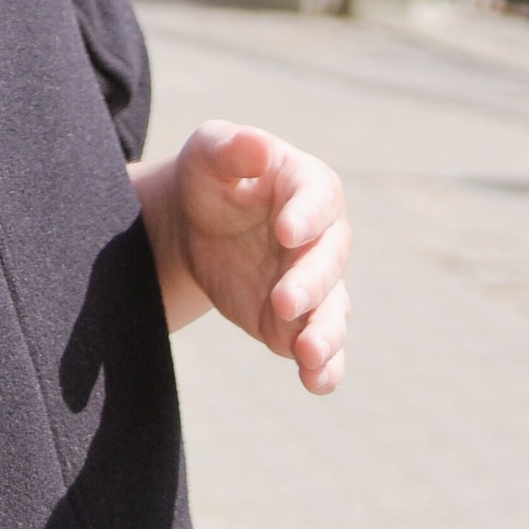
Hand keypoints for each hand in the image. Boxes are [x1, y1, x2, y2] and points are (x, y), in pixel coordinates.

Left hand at [132, 121, 349, 391]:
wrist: (196, 225)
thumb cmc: (211, 175)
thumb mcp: (210, 151)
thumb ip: (233, 147)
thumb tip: (259, 146)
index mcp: (309, 186)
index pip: (318, 201)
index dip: (306, 217)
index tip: (286, 233)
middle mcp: (323, 239)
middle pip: (328, 263)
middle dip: (309, 284)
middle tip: (283, 302)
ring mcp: (315, 286)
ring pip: (332, 313)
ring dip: (325, 335)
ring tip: (307, 354)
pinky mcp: (299, 323)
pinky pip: (322, 351)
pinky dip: (324, 369)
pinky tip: (314, 382)